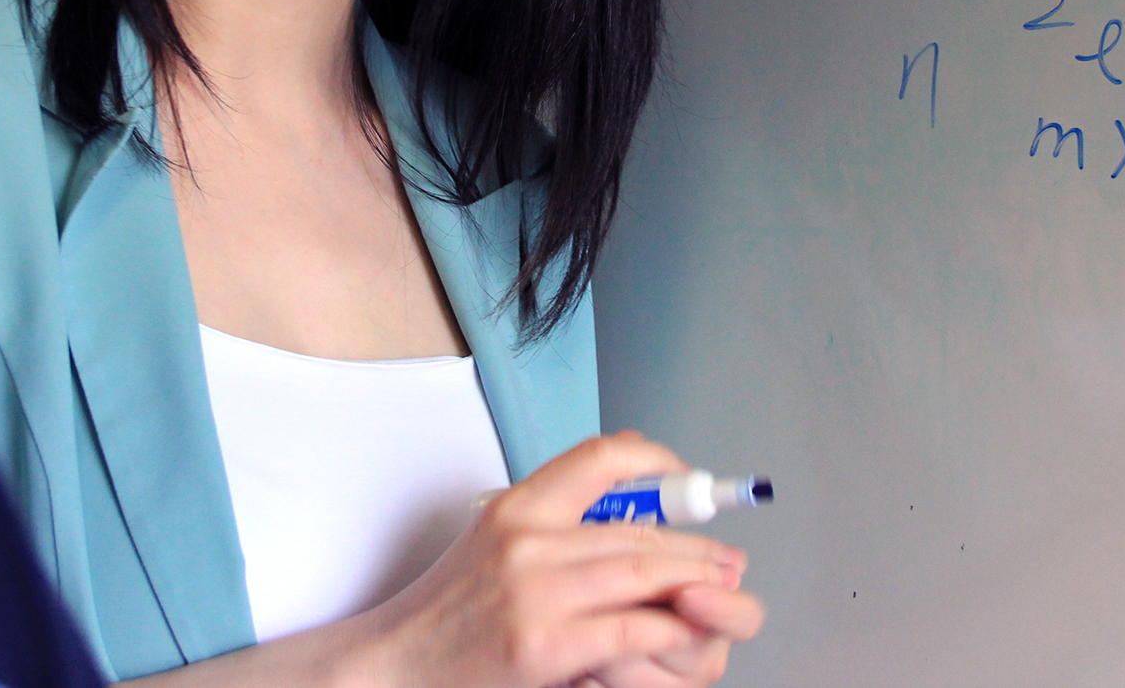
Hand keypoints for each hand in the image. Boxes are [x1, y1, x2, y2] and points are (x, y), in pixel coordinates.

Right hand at [346, 431, 765, 687]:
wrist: (396, 666)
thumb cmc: (448, 615)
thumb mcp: (493, 546)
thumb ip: (552, 526)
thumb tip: (630, 515)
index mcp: (515, 508)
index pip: (600, 458)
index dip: (655, 460)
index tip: (685, 478)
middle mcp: (526, 539)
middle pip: (638, 527)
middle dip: (696, 544)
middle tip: (729, 556)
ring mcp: (535, 593)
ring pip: (645, 574)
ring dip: (697, 583)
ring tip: (724, 589)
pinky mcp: (544, 646)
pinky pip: (632, 630)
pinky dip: (671, 630)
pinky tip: (685, 633)